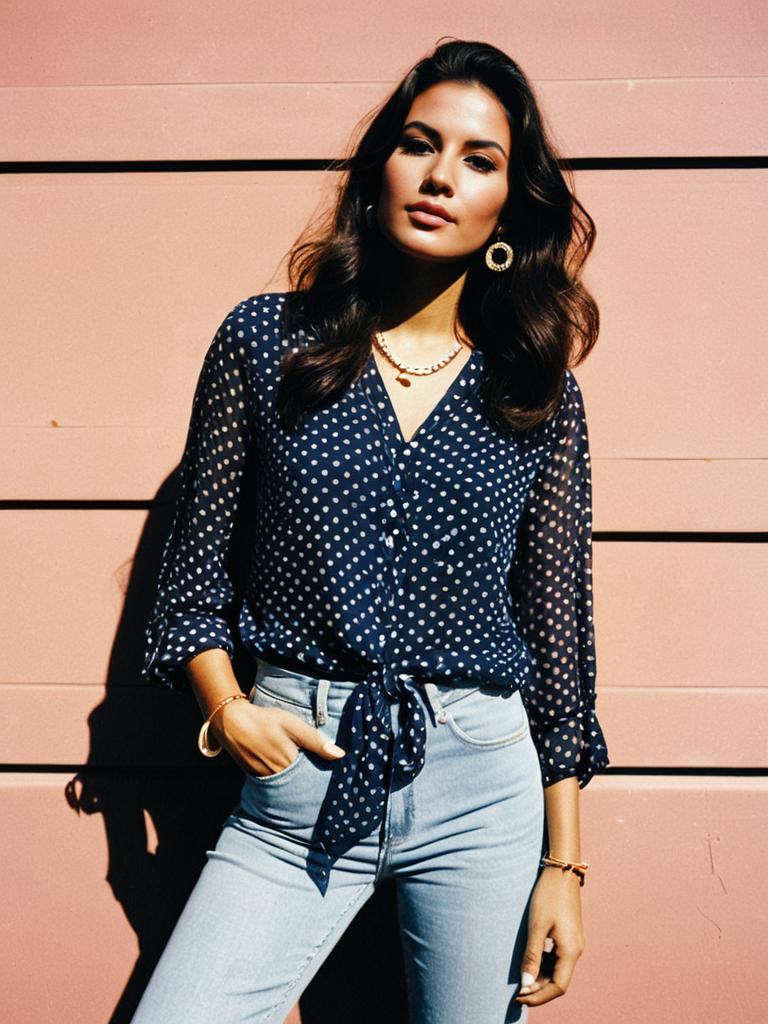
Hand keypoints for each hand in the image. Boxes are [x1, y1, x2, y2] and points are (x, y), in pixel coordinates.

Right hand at [210, 700, 345, 775]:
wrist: (232, 721)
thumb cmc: (265, 720)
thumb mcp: (293, 725)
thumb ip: (315, 740)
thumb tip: (340, 755)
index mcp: (290, 763)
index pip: (313, 776)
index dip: (323, 775)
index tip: (333, 775)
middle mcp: (278, 775)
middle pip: (301, 782)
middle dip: (311, 781)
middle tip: (322, 780)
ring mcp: (265, 777)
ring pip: (288, 784)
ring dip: (297, 781)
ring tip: (305, 775)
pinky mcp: (256, 776)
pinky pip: (275, 782)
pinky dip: (283, 778)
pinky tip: (286, 770)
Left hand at [515, 866, 584, 1006]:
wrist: (562, 871)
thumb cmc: (548, 896)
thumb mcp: (537, 926)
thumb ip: (532, 956)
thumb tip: (525, 984)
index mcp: (571, 950)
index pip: (558, 986)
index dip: (539, 997)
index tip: (519, 998)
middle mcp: (576, 950)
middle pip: (559, 981)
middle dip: (539, 990)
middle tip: (517, 993)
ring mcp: (574, 943)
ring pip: (559, 971)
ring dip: (541, 979)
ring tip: (521, 982)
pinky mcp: (569, 936)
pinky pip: (558, 960)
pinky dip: (545, 967)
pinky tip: (531, 965)